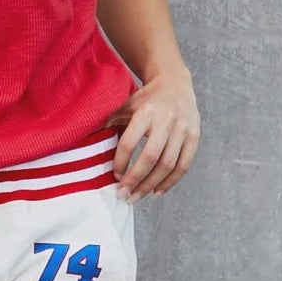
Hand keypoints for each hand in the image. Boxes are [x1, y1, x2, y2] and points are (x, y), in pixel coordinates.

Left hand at [103, 67, 199, 199]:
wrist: (175, 83)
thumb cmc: (145, 99)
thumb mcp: (124, 105)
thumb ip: (108, 123)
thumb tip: (87, 144)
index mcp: (146, 112)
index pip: (129, 142)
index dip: (121, 162)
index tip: (114, 176)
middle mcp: (166, 120)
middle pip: (150, 157)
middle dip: (135, 180)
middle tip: (123, 195)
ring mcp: (183, 129)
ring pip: (168, 165)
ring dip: (151, 185)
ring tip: (137, 197)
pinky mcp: (194, 137)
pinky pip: (184, 165)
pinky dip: (170, 182)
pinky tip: (156, 192)